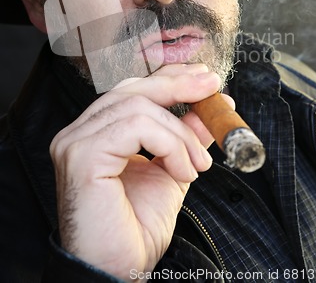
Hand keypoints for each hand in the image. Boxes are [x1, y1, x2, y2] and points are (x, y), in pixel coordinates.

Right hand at [49, 64, 224, 280]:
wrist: (118, 271)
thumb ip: (184, 138)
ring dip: (180, 133)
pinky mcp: (82, 155)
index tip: (204, 79)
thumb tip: (206, 110)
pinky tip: (182, 171)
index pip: (132, 91)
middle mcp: (80, 132)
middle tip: (212, 90)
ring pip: (139, 107)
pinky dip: (169, 144)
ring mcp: (76, 141)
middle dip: (178, 86)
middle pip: (133, 90)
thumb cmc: (136, 228)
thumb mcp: (171, 171)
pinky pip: (136, 127)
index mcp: (96, 133)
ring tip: (198, 164)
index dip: (170, 80)